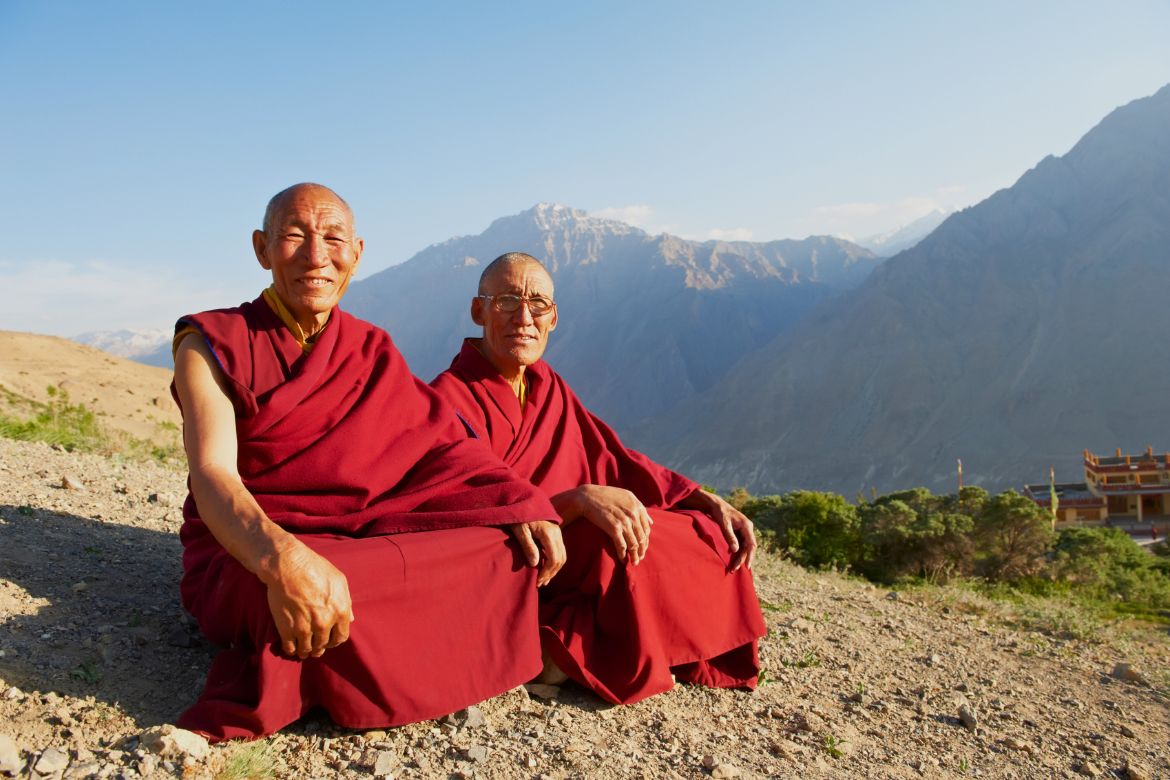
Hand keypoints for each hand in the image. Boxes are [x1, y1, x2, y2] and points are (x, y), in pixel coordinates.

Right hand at [265, 541, 353, 658]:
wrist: (289, 565)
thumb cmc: (315, 568)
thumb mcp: (339, 580)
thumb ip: (346, 602)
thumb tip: (351, 619)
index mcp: (340, 611)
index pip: (341, 637)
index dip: (335, 640)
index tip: (329, 640)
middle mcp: (324, 623)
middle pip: (323, 645)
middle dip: (320, 647)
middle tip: (315, 646)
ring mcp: (305, 628)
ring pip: (307, 649)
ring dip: (306, 651)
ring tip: (303, 650)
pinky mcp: (287, 629)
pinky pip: (290, 648)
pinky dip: (291, 650)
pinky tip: (292, 647)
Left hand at [512, 520, 565, 586]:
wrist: (524, 498)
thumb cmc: (519, 514)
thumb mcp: (520, 529)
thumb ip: (528, 546)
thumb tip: (535, 564)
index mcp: (548, 533)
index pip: (554, 558)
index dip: (547, 572)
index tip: (538, 581)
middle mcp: (557, 533)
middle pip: (561, 559)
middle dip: (551, 573)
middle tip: (540, 583)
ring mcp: (558, 532)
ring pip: (562, 555)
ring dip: (554, 569)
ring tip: (544, 579)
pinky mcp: (556, 532)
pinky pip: (560, 550)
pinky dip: (555, 561)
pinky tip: (546, 568)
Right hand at [571, 485, 653, 564]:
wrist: (588, 497)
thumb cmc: (606, 496)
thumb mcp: (627, 496)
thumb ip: (640, 508)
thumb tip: (651, 522)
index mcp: (638, 507)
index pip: (646, 529)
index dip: (645, 541)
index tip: (643, 548)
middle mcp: (633, 515)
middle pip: (641, 538)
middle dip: (641, 551)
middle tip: (639, 558)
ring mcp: (624, 522)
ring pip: (633, 544)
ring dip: (634, 556)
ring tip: (634, 562)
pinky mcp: (614, 528)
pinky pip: (621, 546)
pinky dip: (623, 555)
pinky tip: (622, 560)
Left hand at [704, 492, 756, 570]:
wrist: (717, 505)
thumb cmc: (720, 513)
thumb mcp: (724, 524)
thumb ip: (730, 537)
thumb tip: (735, 550)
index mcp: (747, 526)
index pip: (751, 544)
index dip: (750, 556)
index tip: (746, 566)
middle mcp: (748, 529)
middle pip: (748, 548)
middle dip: (743, 559)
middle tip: (735, 569)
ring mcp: (744, 531)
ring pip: (745, 547)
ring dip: (740, 557)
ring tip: (733, 568)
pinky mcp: (740, 533)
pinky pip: (741, 545)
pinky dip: (738, 553)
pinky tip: (734, 561)